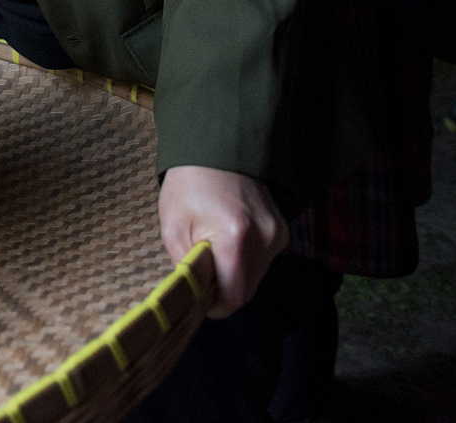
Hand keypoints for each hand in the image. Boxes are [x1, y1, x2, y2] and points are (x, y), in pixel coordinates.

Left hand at [158, 165, 288, 317]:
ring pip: (256, 277)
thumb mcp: (173, 227)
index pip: (234, 296)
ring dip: (235, 274)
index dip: (215, 305)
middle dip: (224, 289)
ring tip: (214, 248)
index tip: (199, 297)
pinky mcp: (282, 229)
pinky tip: (229, 238)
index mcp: (236, 238)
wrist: (216, 149)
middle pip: (247, 290)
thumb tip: (195, 298)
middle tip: (202, 271)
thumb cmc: (188, 186)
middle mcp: (264, 238)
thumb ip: (186, 267)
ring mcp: (277, 233)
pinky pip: (264, 260)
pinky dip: (246, 259)